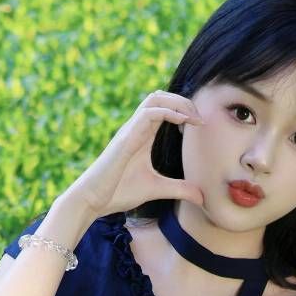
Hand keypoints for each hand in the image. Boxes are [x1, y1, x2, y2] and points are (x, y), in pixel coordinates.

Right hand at [67, 89, 205, 216]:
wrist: (93, 199)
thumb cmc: (119, 192)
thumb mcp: (157, 189)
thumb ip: (179, 189)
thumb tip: (202, 198)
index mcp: (143, 135)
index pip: (164, 108)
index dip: (184, 110)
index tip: (199, 124)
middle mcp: (136, 128)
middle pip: (160, 96)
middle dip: (183, 101)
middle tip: (200, 118)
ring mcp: (130, 130)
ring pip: (154, 98)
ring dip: (177, 102)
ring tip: (194, 117)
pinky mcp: (126, 138)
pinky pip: (148, 113)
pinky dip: (168, 112)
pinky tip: (183, 121)